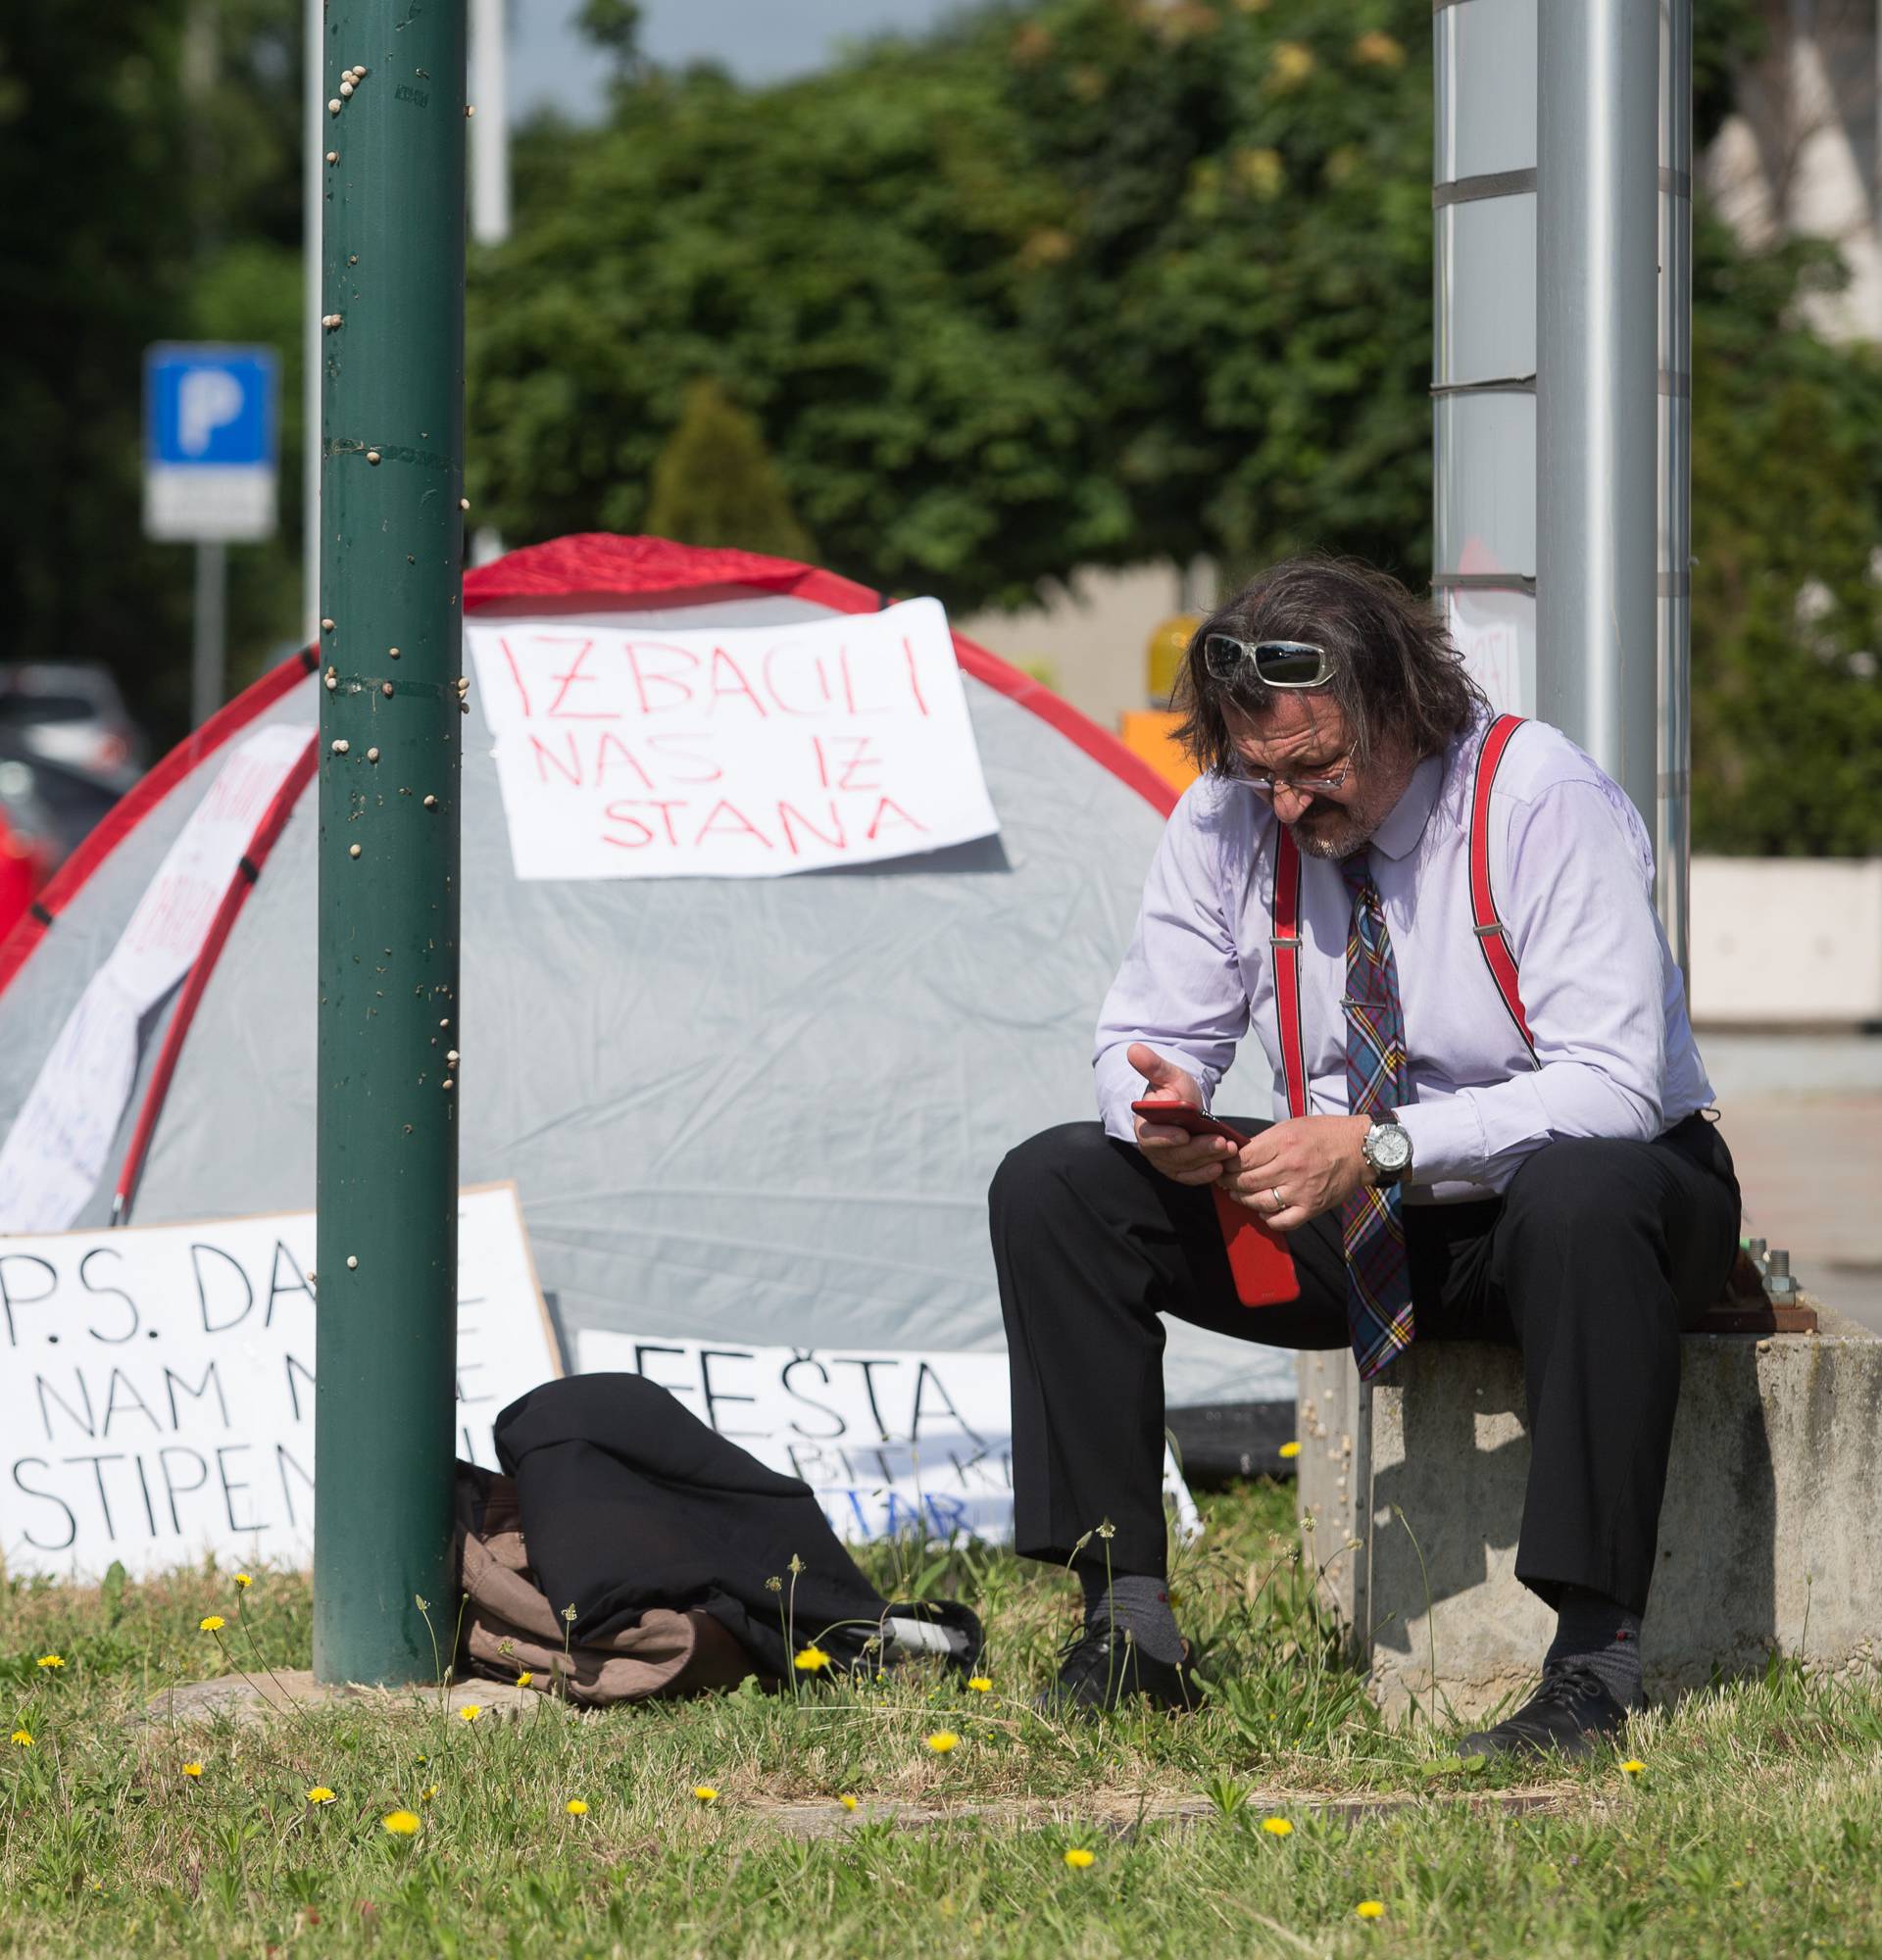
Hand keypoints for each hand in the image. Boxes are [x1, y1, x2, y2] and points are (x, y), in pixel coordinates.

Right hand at [1128, 1043, 1235, 1187]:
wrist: (1185, 1107)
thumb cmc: (1174, 1091)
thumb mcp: (1167, 1075)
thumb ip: (1152, 1065)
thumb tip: (1133, 1049)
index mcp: (1144, 1125)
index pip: (1151, 1137)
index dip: (1166, 1138)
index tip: (1184, 1135)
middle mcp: (1152, 1149)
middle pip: (1173, 1155)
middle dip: (1199, 1149)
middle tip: (1222, 1142)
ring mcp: (1166, 1162)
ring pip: (1186, 1167)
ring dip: (1208, 1159)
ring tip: (1229, 1148)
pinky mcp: (1181, 1171)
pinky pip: (1191, 1177)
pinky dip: (1205, 1174)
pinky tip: (1220, 1166)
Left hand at [1221, 1114, 1372, 1230]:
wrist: (1359, 1149)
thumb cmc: (1325, 1134)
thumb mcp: (1292, 1126)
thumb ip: (1265, 1141)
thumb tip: (1239, 1154)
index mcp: (1283, 1144)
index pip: (1243, 1160)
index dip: (1227, 1165)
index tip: (1222, 1166)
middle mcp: (1290, 1168)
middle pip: (1247, 1182)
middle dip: (1230, 1183)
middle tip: (1225, 1182)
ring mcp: (1301, 1190)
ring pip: (1259, 1203)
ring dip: (1244, 1201)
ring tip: (1239, 1195)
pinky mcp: (1312, 1207)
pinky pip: (1282, 1221)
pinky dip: (1269, 1219)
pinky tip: (1264, 1211)